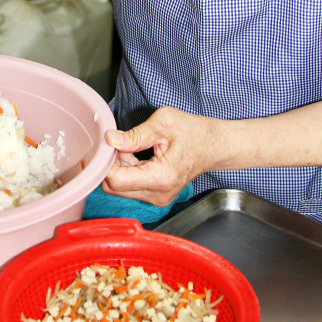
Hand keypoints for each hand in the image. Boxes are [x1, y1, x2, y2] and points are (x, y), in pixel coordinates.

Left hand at [103, 108, 221, 206]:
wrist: (215, 146)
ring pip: (119, 188)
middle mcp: (158, 194)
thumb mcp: (164, 124)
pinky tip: (136, 154)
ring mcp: (157, 198)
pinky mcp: (155, 196)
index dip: (107, 162)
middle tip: (122, 143)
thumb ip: (134, 134)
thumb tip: (110, 139)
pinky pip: (129, 187)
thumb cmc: (195, 133)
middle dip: (111, 164)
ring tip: (132, 147)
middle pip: (114, 188)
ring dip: (119, 167)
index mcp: (161, 177)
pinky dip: (126, 170)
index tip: (110, 144)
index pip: (116, 181)